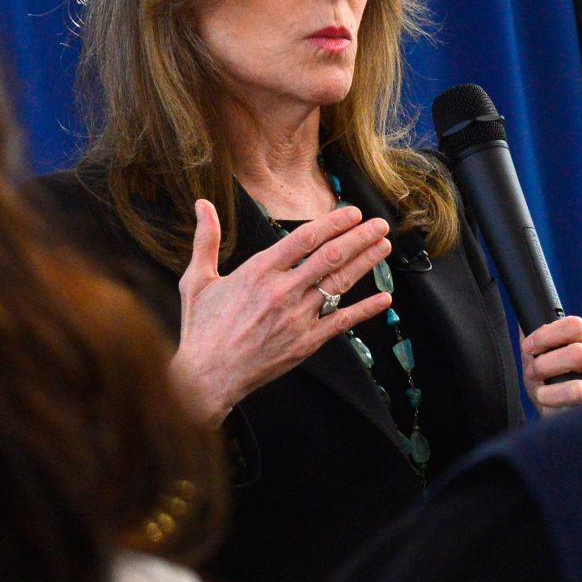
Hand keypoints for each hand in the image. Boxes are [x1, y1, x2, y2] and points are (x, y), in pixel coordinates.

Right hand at [169, 200, 392, 425]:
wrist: (205, 378)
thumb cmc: (201, 329)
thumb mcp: (197, 280)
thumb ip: (206, 239)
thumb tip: (201, 203)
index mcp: (258, 272)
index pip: (305, 238)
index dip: (333, 222)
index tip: (352, 212)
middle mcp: (282, 292)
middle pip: (330, 257)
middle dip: (359, 237)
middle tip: (379, 224)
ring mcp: (297, 318)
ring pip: (339, 284)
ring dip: (365, 263)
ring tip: (383, 246)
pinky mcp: (305, 343)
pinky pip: (342, 322)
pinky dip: (365, 309)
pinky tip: (384, 298)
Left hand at [520, 315, 581, 417]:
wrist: (562, 425)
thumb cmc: (553, 391)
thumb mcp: (542, 365)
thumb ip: (534, 344)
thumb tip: (523, 324)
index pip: (574, 324)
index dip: (546, 334)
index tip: (528, 347)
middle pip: (577, 347)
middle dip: (546, 360)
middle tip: (532, 372)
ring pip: (580, 361)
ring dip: (550, 375)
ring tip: (540, 392)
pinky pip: (577, 392)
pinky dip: (556, 397)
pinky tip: (549, 404)